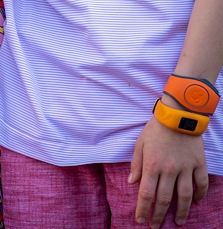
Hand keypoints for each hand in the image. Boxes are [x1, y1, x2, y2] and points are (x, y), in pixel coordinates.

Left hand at [129, 108, 208, 227]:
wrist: (178, 115)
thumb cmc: (156, 129)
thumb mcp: (140, 143)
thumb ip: (136, 164)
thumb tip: (131, 182)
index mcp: (152, 165)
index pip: (146, 193)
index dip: (143, 209)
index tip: (140, 220)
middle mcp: (169, 170)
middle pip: (164, 199)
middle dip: (159, 215)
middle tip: (155, 226)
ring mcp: (186, 168)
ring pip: (184, 196)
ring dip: (181, 211)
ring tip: (178, 222)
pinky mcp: (199, 164)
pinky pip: (201, 184)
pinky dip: (200, 195)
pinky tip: (196, 203)